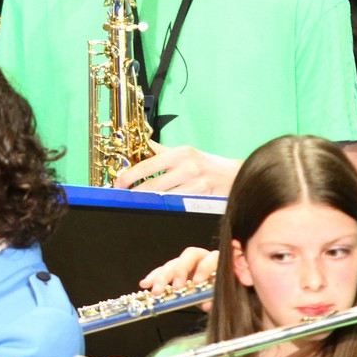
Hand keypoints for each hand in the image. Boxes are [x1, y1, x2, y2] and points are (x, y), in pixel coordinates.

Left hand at [113, 145, 239, 195]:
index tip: (119, 182)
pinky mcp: (203, 198)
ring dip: (148, 203)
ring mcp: (196, 183)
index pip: (147, 164)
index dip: (129, 176)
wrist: (238, 175)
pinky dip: (166, 207)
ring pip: (163, 198)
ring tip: (137, 205)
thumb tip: (143, 148)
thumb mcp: (188, 154)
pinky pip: (178, 205)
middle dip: (135, 193)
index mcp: (180, 153)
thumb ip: (164, 152)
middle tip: (124, 197)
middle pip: (152, 184)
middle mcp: (187, 166)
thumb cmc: (210, 165)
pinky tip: (159, 209)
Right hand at [138, 246, 218, 296]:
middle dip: (179, 271)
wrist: (218, 297)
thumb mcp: (224, 298)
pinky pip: (162, 270)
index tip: (197, 282)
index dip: (204, 268)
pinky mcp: (175, 271)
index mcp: (218, 262)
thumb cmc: (224, 294)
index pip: (212, 258)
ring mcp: (187, 264)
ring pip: (173, 264)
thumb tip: (206, 303)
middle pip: (188, 257)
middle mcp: (201, 259)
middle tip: (175, 288)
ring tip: (155, 291)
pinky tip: (145, 284)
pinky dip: (154, 277)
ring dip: (162, 277)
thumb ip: (217, 299)